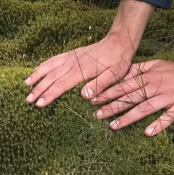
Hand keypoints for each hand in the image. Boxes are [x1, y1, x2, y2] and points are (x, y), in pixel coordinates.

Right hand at [25, 0, 153, 107]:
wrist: (118, 43)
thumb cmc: (117, 62)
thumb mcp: (114, 76)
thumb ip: (99, 85)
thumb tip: (84, 96)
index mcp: (82, 71)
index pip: (62, 85)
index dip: (50, 95)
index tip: (39, 103)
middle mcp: (73, 63)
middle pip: (52, 77)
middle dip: (39, 89)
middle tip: (28, 100)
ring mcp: (71, 57)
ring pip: (49, 67)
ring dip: (37, 76)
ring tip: (26, 85)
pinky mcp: (72, 54)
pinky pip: (54, 59)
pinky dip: (43, 65)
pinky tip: (37, 69)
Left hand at [92, 59, 173, 135]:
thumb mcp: (156, 64)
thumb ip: (139, 68)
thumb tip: (123, 72)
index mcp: (148, 77)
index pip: (124, 85)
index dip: (108, 92)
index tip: (94, 99)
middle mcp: (155, 86)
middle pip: (130, 97)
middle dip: (112, 106)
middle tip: (97, 115)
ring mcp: (167, 97)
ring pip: (145, 108)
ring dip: (128, 118)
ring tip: (113, 126)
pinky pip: (168, 117)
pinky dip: (158, 125)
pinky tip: (147, 133)